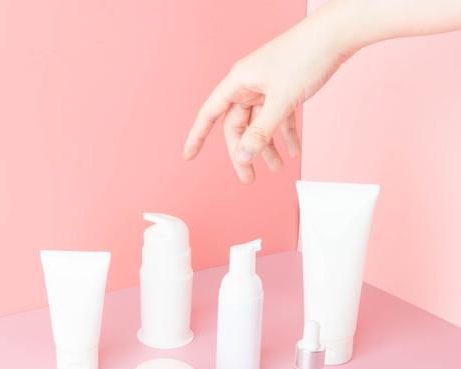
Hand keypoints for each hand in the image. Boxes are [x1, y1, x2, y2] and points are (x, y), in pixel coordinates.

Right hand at [183, 18, 352, 183]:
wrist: (336, 35)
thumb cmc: (306, 56)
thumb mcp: (281, 100)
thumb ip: (261, 132)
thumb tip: (243, 156)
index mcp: (238, 82)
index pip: (209, 114)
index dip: (197, 136)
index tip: (188, 156)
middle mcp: (248, 84)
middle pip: (238, 126)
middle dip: (244, 152)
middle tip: (249, 177)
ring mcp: (266, 86)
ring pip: (260, 124)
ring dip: (268, 147)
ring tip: (278, 168)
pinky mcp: (284, 87)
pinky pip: (279, 116)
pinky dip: (285, 133)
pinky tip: (294, 150)